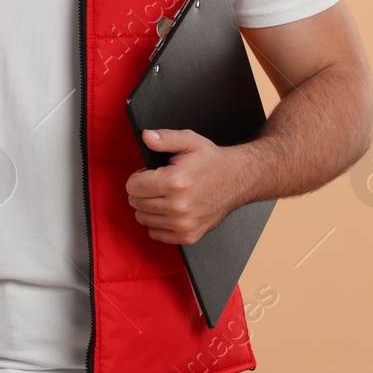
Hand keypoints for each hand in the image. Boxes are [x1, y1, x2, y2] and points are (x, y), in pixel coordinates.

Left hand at [125, 129, 249, 245]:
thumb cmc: (213, 162)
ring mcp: (184, 224)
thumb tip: (146, 136)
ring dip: (149, 207)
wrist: (239, 180)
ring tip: (165, 196)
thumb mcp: (189, 142)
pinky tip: (169, 211)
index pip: (133, 186)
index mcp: (175, 182)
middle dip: (143, 191)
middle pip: (136, 203)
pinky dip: (158, 223)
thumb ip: (165, 138)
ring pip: (143, 218)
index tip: (149, 174)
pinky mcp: (189, 235)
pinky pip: (156, 233)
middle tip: (159, 184)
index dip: (138, 177)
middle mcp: (178, 206)